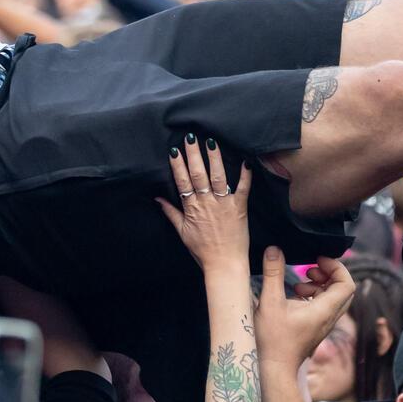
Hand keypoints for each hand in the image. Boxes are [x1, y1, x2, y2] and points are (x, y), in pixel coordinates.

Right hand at [155, 136, 251, 273]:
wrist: (224, 264)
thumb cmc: (202, 250)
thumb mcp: (182, 231)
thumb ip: (171, 213)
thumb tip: (157, 199)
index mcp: (192, 208)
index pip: (182, 182)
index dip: (178, 165)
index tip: (174, 150)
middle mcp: (207, 203)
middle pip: (198, 174)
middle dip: (194, 154)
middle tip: (191, 137)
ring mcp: (224, 204)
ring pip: (218, 177)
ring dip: (214, 158)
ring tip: (211, 142)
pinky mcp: (240, 208)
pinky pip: (243, 188)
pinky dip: (245, 175)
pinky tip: (245, 160)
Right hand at [256, 248, 354, 367]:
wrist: (274, 370)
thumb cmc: (272, 340)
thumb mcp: (269, 303)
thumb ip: (273, 273)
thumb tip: (275, 249)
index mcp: (324, 310)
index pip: (347, 284)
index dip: (336, 267)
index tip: (317, 260)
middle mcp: (329, 318)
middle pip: (343, 290)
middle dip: (329, 274)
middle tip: (310, 268)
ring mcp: (323, 325)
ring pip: (334, 298)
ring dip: (321, 285)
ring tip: (299, 283)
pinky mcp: (315, 329)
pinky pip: (324, 307)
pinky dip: (314, 296)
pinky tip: (295, 295)